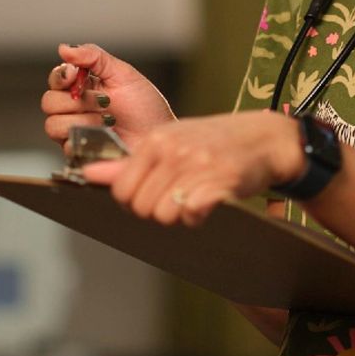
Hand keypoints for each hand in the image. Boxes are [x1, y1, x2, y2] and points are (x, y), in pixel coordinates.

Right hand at [41, 43, 174, 150]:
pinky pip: (67, 147)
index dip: (61, 76)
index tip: (74, 75)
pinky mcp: (79, 153)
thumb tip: (64, 48)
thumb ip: (94, 57)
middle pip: (49, 102)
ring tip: (109, 120)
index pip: (56, 79)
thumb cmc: (146, 107)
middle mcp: (74, 110)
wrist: (159, 135)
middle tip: (105, 102)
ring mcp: (75, 132)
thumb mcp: (123, 74)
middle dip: (78, 101)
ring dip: (83, 120)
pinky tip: (106, 136)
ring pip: (53, 125)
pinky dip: (87, 139)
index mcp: (82, 87)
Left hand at [81, 111, 302, 226]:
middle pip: (141, 207)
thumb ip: (128, 162)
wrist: (266, 138)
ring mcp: (197, 165)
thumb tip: (88, 174)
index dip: (134, 201)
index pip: (121, 189)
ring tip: (194, 198)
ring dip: (178, 216)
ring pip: (164, 215)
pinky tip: (208, 205)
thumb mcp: (169, 142)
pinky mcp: (220, 181)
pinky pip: (191, 215)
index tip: (153, 195)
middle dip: (156, 211)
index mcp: (156, 140)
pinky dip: (198, 217)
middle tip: (178, 197)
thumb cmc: (214, 142)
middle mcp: (173, 150)